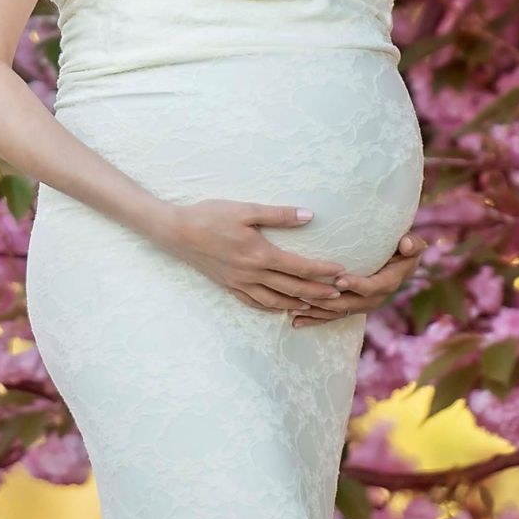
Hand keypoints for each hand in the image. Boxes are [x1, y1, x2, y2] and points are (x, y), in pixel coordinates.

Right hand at [157, 200, 368, 316]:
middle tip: (340, 295)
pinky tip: (281, 308)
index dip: (322, 271)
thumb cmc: (210, 216)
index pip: (299, 266)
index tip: (341, 272)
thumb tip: (309, 216)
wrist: (176, 232)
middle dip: (318, 292)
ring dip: (298, 304)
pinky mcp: (229, 286)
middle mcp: (252, 273)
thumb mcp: (246, 210)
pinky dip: (272, 308)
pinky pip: (254, 303)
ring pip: (275, 301)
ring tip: (316, 306)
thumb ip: (279, 215)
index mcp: (260, 253)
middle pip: (292, 288)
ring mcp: (240, 283)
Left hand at [287, 231, 424, 327]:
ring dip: (317, 311)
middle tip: (307, 294)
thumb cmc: (403, 248)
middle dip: (328, 301)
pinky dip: (314, 319)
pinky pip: (332, 316)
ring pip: (337, 312)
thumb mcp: (412, 244)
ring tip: (295, 308)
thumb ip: (412, 244)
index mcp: (389, 283)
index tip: (339, 279)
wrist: (398, 261)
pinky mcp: (350, 307)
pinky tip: (295, 322)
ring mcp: (361, 305)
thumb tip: (406, 244)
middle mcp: (375, 298)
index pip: (372, 287)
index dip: (356, 285)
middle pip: (349, 304)